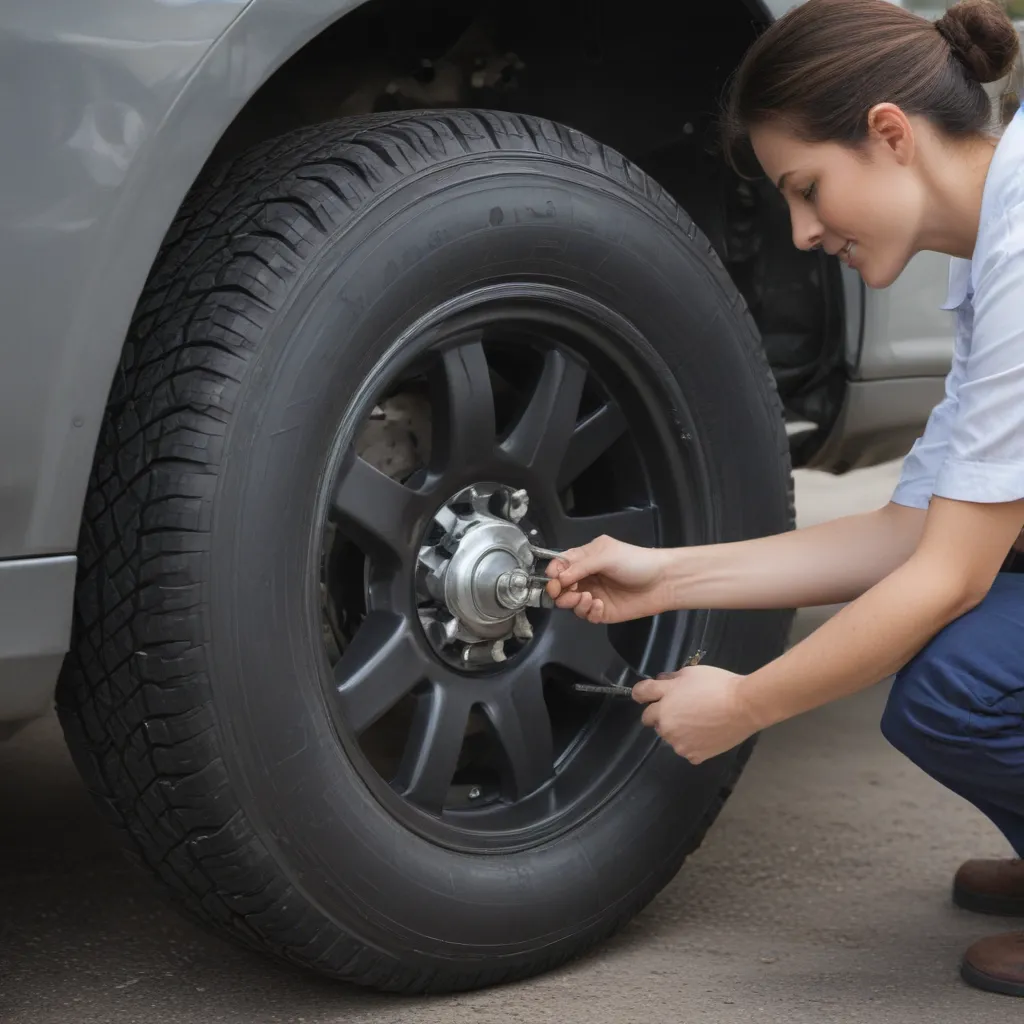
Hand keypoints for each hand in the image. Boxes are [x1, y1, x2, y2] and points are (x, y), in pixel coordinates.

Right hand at [544, 535, 667, 622]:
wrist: (662, 582)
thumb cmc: (635, 562)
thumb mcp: (605, 554)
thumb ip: (579, 565)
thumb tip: (557, 578)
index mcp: (584, 559)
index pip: (559, 566)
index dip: (552, 574)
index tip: (553, 581)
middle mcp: (586, 577)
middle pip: (560, 587)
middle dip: (559, 592)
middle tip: (567, 593)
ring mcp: (593, 595)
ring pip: (570, 603)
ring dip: (573, 602)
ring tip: (586, 598)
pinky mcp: (601, 612)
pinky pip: (585, 615)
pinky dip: (588, 612)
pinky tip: (598, 606)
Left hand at [631, 665, 758, 763]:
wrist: (744, 707)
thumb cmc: (717, 685)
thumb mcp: (690, 673)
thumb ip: (670, 679)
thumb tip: (660, 682)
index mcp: (663, 703)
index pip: (640, 696)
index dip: (642, 693)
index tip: (646, 694)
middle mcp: (666, 726)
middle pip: (652, 720)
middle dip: (661, 713)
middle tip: (681, 707)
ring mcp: (679, 743)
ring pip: (669, 736)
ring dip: (676, 730)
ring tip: (698, 721)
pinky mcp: (694, 756)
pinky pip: (685, 749)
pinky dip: (692, 743)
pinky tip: (705, 733)